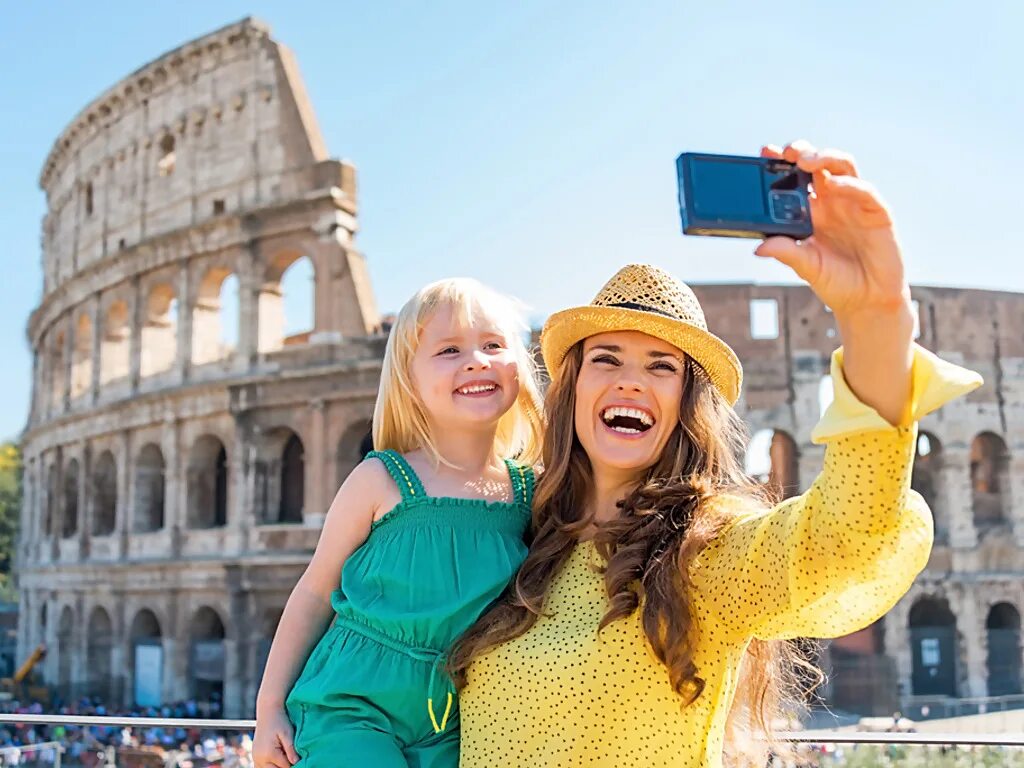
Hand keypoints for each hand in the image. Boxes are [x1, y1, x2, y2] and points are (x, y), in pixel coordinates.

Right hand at [253, 707, 299, 767]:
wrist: (268, 710)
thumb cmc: (279, 720)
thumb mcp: (287, 733)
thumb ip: (291, 749)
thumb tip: (296, 763)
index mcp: (269, 753)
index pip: (285, 767)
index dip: (294, 764)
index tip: (301, 759)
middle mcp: (259, 758)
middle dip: (285, 766)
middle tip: (293, 757)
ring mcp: (255, 757)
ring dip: (277, 766)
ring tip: (286, 757)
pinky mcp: (255, 755)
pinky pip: (261, 767)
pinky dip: (270, 766)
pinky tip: (277, 761)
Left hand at [754, 140, 911, 321]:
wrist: (867, 301)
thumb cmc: (836, 282)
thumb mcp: (806, 267)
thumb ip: (787, 253)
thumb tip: (759, 247)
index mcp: (811, 211)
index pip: (795, 178)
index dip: (781, 163)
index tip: (765, 152)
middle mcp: (832, 201)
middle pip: (818, 164)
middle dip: (802, 152)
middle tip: (786, 152)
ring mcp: (855, 203)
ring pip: (842, 166)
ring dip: (825, 158)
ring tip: (805, 160)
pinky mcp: (877, 212)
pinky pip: (864, 190)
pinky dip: (849, 184)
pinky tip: (834, 184)